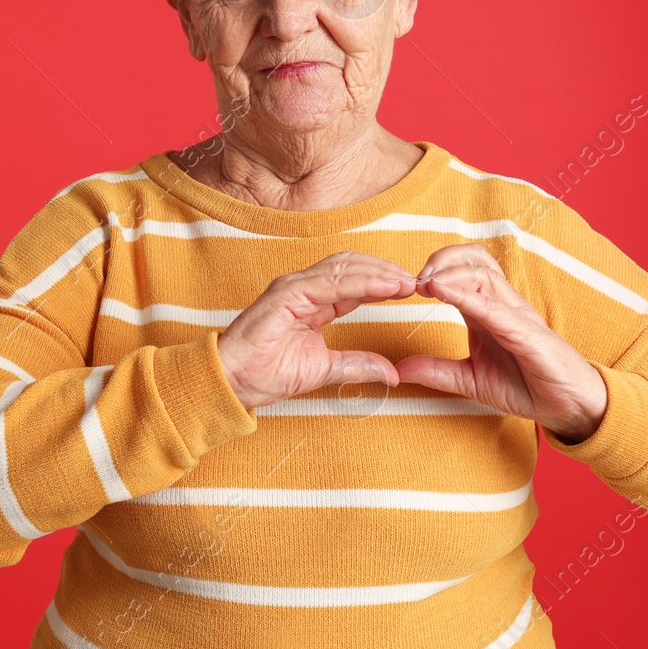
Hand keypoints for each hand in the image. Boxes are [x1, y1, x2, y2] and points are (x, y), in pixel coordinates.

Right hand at [217, 251, 418, 410]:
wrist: (232, 383)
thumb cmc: (266, 374)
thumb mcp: (323, 370)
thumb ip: (356, 365)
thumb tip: (391, 373)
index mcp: (311, 301)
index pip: (353, 282)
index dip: (383, 282)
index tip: (410, 289)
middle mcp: (302, 287)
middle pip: (352, 266)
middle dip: (385, 271)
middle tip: (415, 282)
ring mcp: (292, 287)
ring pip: (343, 268)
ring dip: (378, 272)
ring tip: (405, 282)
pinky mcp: (285, 294)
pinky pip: (329, 283)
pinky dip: (361, 282)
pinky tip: (384, 287)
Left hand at [394, 244, 608, 441]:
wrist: (568, 406)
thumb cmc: (526, 386)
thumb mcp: (470, 380)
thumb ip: (437, 371)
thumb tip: (400, 369)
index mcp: (487, 311)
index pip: (464, 269)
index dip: (435, 268)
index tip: (407, 285)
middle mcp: (502, 305)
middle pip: (473, 260)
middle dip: (440, 260)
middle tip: (414, 279)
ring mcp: (516, 316)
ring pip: (483, 274)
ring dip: (449, 274)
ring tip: (425, 282)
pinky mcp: (527, 333)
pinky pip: (493, 307)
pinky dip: (465, 296)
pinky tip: (442, 292)